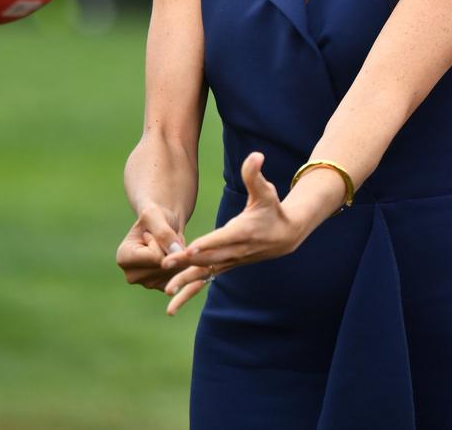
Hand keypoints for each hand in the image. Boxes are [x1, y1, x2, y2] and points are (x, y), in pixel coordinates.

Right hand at [116, 202, 186, 291]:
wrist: (162, 223)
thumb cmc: (154, 216)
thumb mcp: (155, 215)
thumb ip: (163, 232)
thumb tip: (176, 252)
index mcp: (123, 258)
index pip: (154, 256)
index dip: (161, 240)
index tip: (152, 233)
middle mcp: (132, 276)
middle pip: (165, 267)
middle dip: (171, 249)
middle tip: (163, 240)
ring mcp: (147, 284)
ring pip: (175, 272)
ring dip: (178, 255)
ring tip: (168, 247)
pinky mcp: (162, 287)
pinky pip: (181, 277)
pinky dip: (183, 264)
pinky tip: (176, 255)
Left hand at [160, 152, 299, 314]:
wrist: (287, 235)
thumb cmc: (273, 208)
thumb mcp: (266, 190)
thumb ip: (255, 174)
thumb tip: (256, 155)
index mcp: (242, 231)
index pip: (221, 239)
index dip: (205, 244)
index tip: (188, 248)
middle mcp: (235, 250)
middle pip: (208, 259)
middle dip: (186, 263)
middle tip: (164, 266)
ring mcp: (231, 260)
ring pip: (205, 273)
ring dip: (186, 282)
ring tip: (166, 293)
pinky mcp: (226, 265)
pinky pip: (206, 278)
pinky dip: (190, 286)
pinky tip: (173, 297)